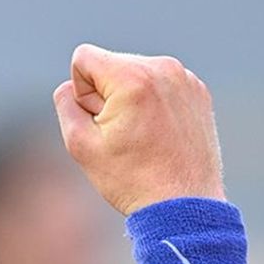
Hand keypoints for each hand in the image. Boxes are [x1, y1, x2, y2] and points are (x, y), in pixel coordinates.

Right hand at [53, 43, 224, 215]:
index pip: (84, 58)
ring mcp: (186, 79)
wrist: (185, 205)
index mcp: (132, 77)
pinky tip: (159, 134)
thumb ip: (65, 104)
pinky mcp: (199, 91)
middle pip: (111, 64)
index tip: (100, 121)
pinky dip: (153, 103)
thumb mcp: (80, 144)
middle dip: (106, 94)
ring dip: (130, 98)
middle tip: (122, 134)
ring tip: (142, 136)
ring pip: (136, 73)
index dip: (82, 91)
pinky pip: (160, 84)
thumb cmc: (131, 179)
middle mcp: (163, 68)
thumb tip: (71, 86)